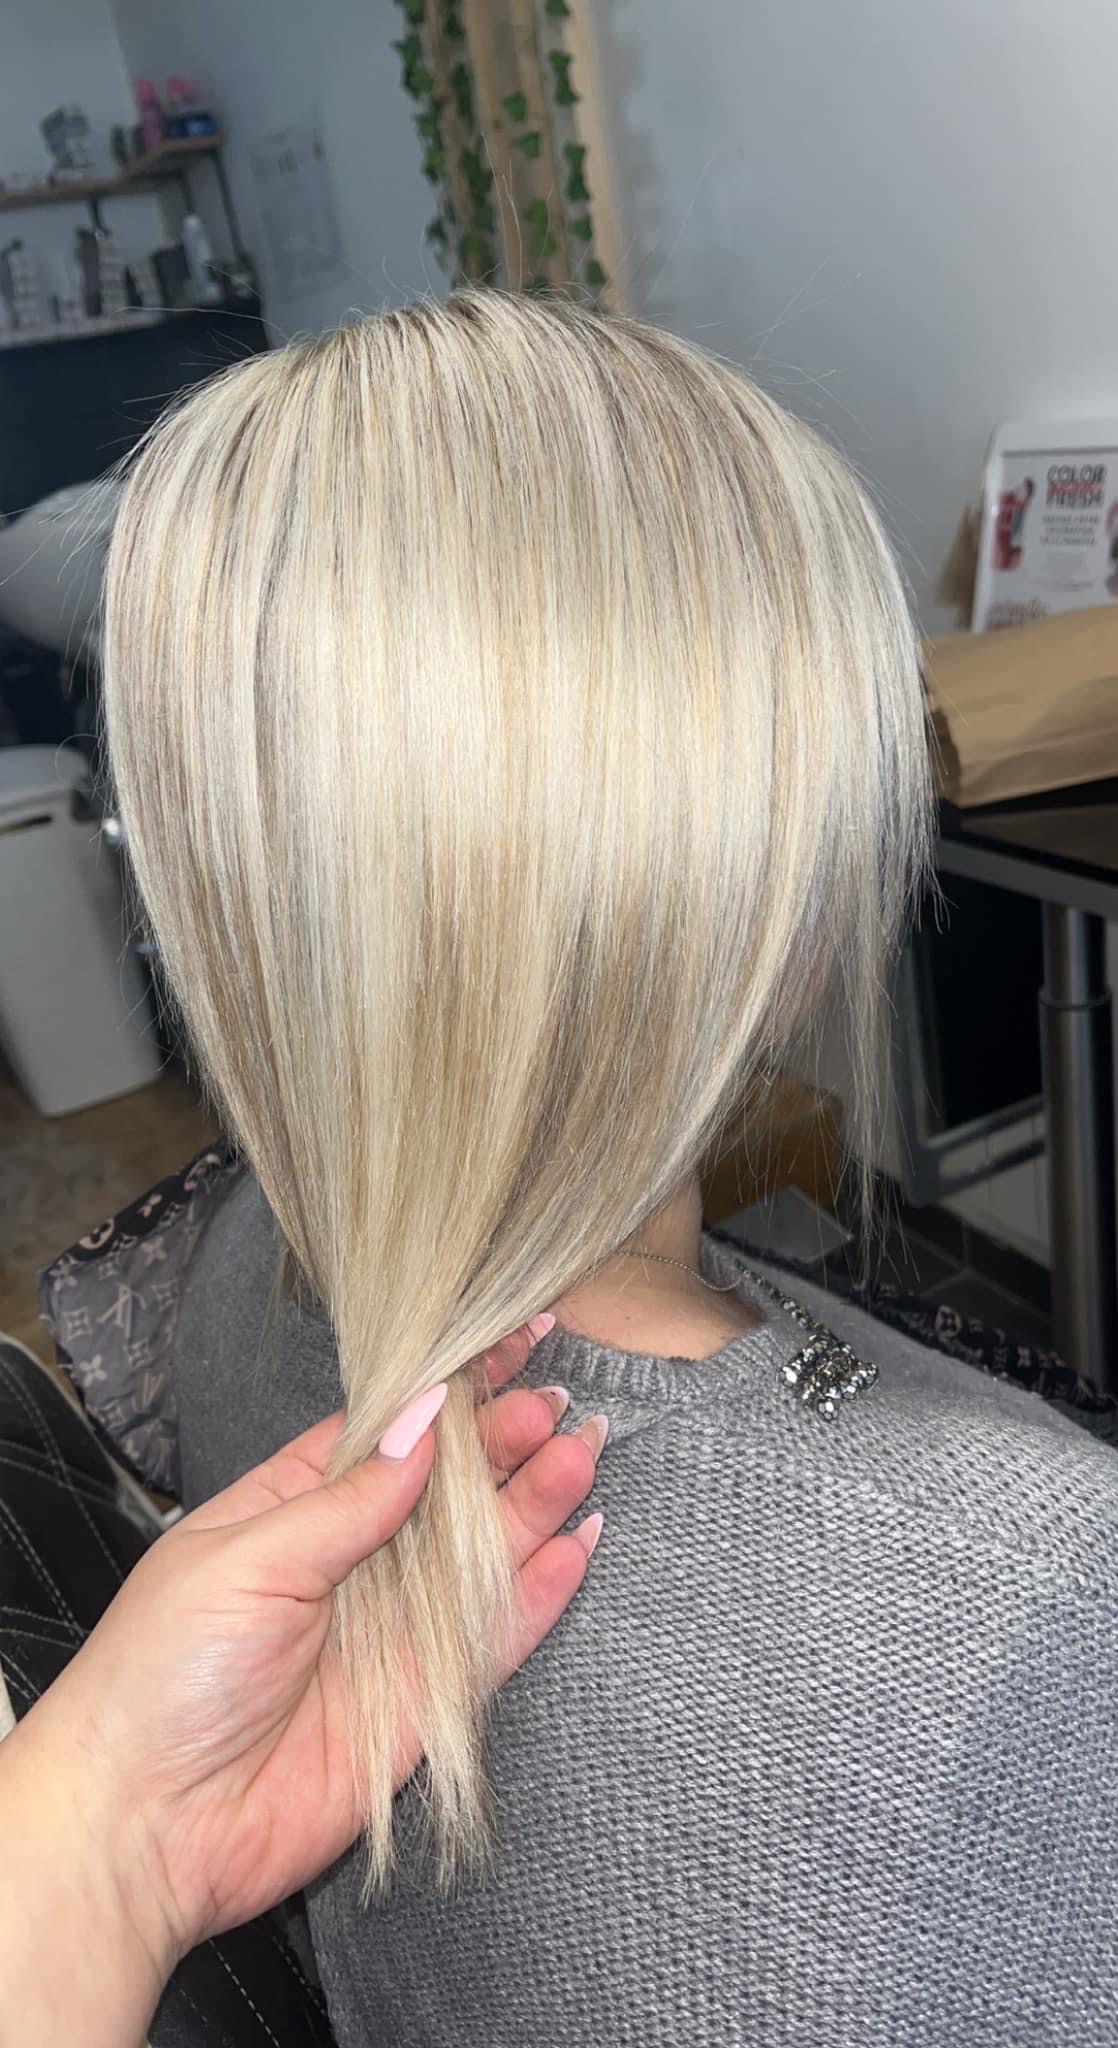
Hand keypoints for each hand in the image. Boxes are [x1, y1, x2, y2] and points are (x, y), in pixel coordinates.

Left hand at [0, 1324, 599, 2045]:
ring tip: (584, 1449)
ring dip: (534, 1502)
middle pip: (445, 1488)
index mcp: (291, 1508)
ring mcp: (390, 1631)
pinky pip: (497, 1637)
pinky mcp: (423, 1702)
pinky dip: (543, 1592)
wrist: (144, 1827)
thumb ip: (347, 1500)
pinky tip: (581, 1542)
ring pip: (481, 1554)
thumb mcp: (247, 1560)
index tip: (509, 1342)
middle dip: (501, 1441)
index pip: (386, 1432)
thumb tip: (424, 1419)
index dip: (447, 1390)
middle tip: (555, 1403)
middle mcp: (349, 1562)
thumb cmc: (161, 1675)